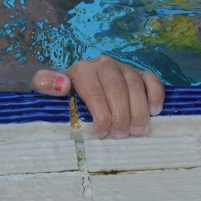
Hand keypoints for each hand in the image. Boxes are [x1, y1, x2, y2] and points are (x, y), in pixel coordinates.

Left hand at [33, 55, 163, 137]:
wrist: (74, 88)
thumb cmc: (64, 96)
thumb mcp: (45, 89)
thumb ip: (44, 84)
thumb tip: (62, 85)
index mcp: (82, 69)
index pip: (94, 89)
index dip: (100, 112)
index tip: (102, 132)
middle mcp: (104, 65)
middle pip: (116, 87)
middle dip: (120, 114)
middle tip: (120, 135)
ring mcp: (123, 68)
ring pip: (135, 85)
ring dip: (138, 110)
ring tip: (136, 132)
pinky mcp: (139, 74)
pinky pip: (151, 80)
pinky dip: (155, 94)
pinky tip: (154, 112)